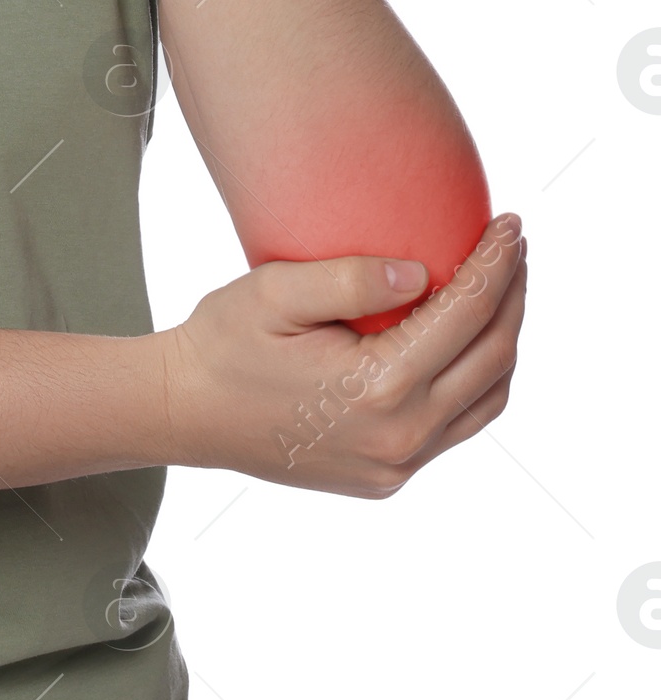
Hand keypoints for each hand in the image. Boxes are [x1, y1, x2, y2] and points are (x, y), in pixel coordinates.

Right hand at [152, 213, 527, 496]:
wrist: (185, 412)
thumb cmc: (223, 342)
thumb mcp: (275, 292)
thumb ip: (351, 278)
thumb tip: (424, 272)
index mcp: (378, 388)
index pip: (466, 316)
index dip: (496, 265)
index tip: (511, 223)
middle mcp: (400, 437)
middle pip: (491, 358)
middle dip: (512, 296)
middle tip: (516, 246)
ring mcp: (397, 466)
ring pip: (486, 401)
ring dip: (503, 341)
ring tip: (503, 289)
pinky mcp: (387, 477)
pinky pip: (456, 428)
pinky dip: (476, 381)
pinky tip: (467, 344)